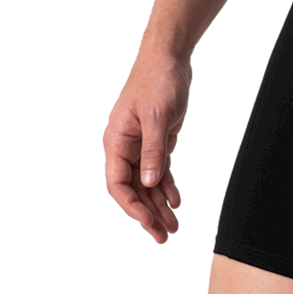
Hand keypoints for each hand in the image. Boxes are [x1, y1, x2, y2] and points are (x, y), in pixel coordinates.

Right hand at [101, 54, 193, 246]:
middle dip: (148, 215)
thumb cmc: (157, 80)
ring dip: (159, 206)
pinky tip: (176, 203)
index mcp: (116, 143)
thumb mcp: (157, 117)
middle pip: (134, 190)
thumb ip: (152, 151)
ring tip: (173, 229)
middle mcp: (125, 148)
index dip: (132, 206)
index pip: (119, 185)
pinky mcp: (157, 141)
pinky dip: (168, 187)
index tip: (148, 222)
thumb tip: (149, 182)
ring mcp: (141, 145)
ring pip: (148, 184)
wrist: (168, 56)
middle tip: (163, 238)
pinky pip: (159, 170)